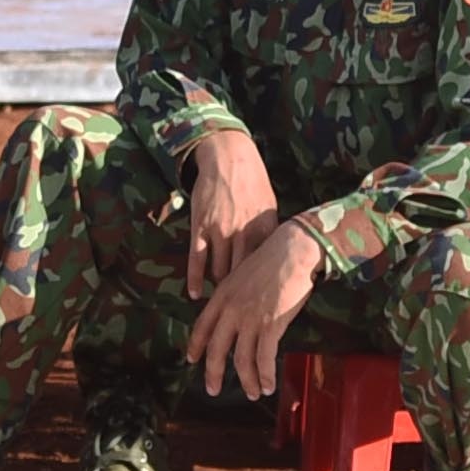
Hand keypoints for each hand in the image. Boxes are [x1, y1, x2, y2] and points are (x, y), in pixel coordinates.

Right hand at [180, 125, 279, 298]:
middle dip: (241, 296)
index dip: (263, 291)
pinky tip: (196, 294)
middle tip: (240, 313)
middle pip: (242, 275)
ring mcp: (220, 230)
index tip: (262, 307)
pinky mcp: (200, 226)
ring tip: (220, 303)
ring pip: (220, 270)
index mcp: (264, 231)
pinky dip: (196, 279)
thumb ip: (270, 236)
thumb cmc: (253, 184)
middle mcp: (243, 233)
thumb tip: (273, 261)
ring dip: (220, 287)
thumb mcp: (270, 209)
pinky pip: (197, 258)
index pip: (264, 270)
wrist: (229, 157)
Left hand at [186, 222, 323, 403]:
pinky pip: (264, 359)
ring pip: (242, 360)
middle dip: (214, 374)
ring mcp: (250, 318)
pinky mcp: (271, 325)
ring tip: (252, 393)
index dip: (196, 346)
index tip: (191, 360)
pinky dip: (265, 376)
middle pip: (217, 350)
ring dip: (247, 380)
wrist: (294, 250)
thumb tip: (235, 314)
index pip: (202, 326)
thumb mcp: (243, 273)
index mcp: (222, 295)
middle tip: (213, 390)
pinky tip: (268, 385)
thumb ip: (235, 295)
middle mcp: (231, 309)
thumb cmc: (273, 258)